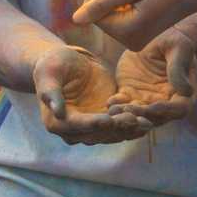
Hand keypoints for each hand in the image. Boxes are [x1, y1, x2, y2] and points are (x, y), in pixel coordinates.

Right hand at [32, 45, 149, 145]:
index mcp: (56, 123)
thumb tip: (57, 112)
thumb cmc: (53, 65)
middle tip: (134, 119)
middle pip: (98, 133)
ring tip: (145, 122)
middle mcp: (73, 132)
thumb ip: (52, 92)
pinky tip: (148, 121)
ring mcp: (91, 128)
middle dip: (117, 127)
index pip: (78, 125)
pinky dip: (133, 127)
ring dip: (129, 130)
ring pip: (111, 134)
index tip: (109, 119)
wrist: (67, 63)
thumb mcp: (49, 73)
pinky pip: (120, 128)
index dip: (94, 123)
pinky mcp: (105, 121)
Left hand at [111, 32, 196, 124]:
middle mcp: (166, 102)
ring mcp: (148, 100)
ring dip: (127, 115)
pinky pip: (124, 103)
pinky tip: (109, 103)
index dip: (166, 110)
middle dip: (143, 116)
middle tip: (130, 111)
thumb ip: (179, 68)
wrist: (154, 34)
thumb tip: (186, 91)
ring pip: (139, 114)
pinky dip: (117, 105)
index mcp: (184, 93)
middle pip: (156, 117)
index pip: (179, 109)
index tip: (153, 107)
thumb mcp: (179, 48)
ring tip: (116, 110)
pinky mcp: (131, 94)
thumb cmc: (173, 40)